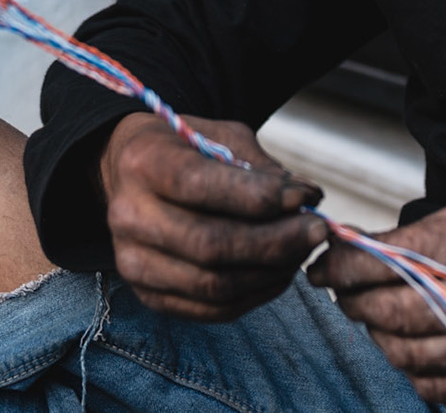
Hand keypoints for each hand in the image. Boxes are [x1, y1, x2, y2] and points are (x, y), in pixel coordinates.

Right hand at [99, 112, 326, 321]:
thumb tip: (305, 199)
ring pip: (215, 285)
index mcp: (143, 163)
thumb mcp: (218, 136)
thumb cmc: (184, 150)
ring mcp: (134, 263)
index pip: (200, 186)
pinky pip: (212, 309)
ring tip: (302, 251)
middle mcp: (130, 216)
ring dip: (271, 272)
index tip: (303, 198)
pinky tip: (279, 272)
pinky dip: (256, 295)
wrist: (129, 175)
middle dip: (276, 242)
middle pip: (210, 244)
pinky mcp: (149, 296)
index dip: (258, 197)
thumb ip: (258, 167)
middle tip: (316, 231)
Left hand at [307, 204, 445, 406]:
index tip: (324, 265)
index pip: (393, 260)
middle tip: (343, 291)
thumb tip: (349, 248)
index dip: (346, 264)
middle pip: (393, 311)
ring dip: (377, 335)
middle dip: (353, 300)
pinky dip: (411, 370)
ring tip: (377, 317)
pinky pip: (434, 390)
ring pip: (406, 354)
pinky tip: (413, 346)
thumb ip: (413, 237)